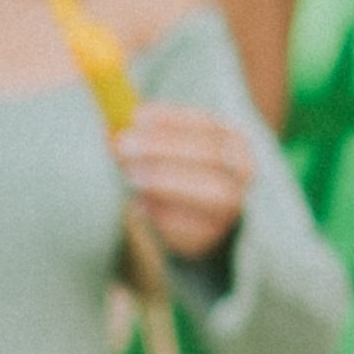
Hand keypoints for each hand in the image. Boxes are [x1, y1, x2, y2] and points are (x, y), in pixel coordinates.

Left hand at [114, 104, 258, 261]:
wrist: (191, 222)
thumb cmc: (172, 172)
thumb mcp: (160, 147)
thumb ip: (139, 134)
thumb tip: (111, 125)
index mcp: (232, 141)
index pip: (206, 123)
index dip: (170, 118)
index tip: (135, 116)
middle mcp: (242, 172)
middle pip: (211, 154)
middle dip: (164, 147)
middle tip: (124, 145)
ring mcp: (234, 206)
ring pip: (212, 192)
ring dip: (167, 181)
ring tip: (131, 177)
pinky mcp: (215, 237)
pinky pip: (193, 226)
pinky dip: (164, 214)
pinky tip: (140, 206)